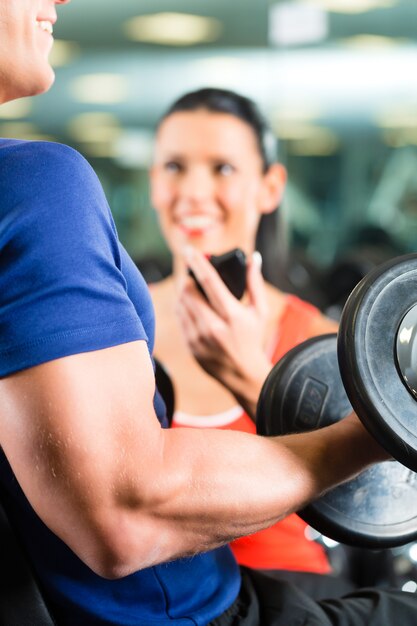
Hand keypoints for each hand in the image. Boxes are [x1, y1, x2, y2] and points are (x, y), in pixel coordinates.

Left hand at [176, 247, 271, 417]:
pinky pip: (180, 319)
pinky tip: (189, 306)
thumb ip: (255, 283)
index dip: (198, 264)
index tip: (189, 251)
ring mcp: (198, 338)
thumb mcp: (259, 311)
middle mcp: (212, 327)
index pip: (210, 283)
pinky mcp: (190, 346)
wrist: (243, 374)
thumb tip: (253, 257)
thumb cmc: (253, 339)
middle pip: (188, 292)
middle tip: (191, 273)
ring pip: (180, 305)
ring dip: (183, 293)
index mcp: (232, 316)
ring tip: (191, 289)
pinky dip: (182, 308)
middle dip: (188, 279)